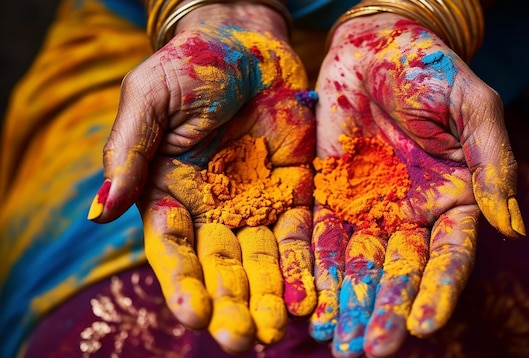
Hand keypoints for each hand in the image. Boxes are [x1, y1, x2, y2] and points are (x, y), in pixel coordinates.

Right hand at [87, 3, 316, 352]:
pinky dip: (305, 267)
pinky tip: (310, 297)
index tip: (194, 314)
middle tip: (243, 340)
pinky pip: (301, 235)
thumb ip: (128, 151)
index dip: (182, 282)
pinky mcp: (295, 194)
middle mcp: (211, 211)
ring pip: (262, 261)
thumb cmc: (189, 66)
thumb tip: (100, 211)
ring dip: (269, 297)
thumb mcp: (149, 99)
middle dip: (231, 305)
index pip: (171, 249)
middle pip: (220, 267)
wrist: (247, 46)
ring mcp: (256, 206)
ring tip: (277, 331)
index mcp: (167, 195)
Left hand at [309, 14, 524, 356]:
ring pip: (359, 265)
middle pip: (399, 272)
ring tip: (336, 342)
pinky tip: (311, 304)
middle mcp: (412, 215)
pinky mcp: (332, 195)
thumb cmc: (434, 70)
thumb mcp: (475, 107)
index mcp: (455, 201)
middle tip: (370, 350)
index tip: (422, 325)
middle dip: (385, 311)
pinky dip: (318, 271)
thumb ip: (493, 162)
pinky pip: (323, 238)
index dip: (437, 291)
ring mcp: (369, 208)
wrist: (378, 45)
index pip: (448, 258)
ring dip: (348, 304)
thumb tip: (512, 226)